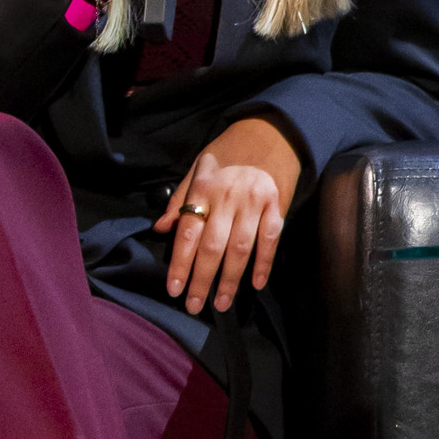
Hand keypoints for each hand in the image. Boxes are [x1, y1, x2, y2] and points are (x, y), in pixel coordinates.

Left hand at [158, 117, 302, 316]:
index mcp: (204, 188)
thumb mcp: (198, 167)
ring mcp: (255, 202)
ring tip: (221, 303)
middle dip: (202, 280)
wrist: (271, 132)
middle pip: (212, 247)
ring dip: (230, 280)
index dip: (180, 263)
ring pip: (240, 249)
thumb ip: (180, 199)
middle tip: (194, 306)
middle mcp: (228, 196)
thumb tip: (160, 229)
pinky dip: (264, 264)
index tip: (173, 289)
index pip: (187, 233)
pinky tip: (256, 284)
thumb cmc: (230, 153)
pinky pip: (270, 240)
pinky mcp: (277, 206)